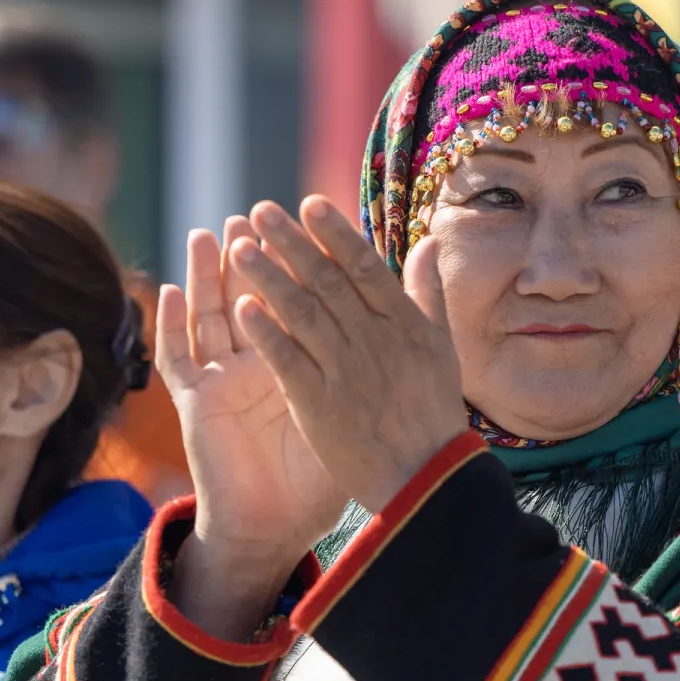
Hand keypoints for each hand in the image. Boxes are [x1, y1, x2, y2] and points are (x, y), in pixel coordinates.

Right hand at [157, 220, 346, 638]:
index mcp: (298, 363)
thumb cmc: (317, 477)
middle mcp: (255, 365)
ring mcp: (222, 381)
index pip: (301, 303)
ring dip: (207, 275)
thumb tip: (412, 334)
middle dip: (257, 257)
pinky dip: (170, 325)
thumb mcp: (353, 416)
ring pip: (210, 316)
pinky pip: (177, 360)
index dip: (305, 265)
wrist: (276, 527)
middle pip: (253, 299)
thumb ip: (376, 366)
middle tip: (256, 214)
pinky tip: (168, 292)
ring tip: (208, 235)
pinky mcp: (197, 404)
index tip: (311, 224)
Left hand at [229, 197, 468, 511]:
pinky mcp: (317, 404)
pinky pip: (287, 359)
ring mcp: (343, 371)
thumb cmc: (433, 411)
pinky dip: (266, 332)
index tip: (309, 204)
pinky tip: (242, 306)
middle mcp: (373, 340)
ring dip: (268, 277)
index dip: (334, 233)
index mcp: (403, 323)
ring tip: (239, 247)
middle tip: (260, 211)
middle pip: (326, 281)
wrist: (424, 477)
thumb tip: (426, 240)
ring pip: (301, 313)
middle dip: (291, 243)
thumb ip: (427, 292)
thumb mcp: (440, 346)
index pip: (364, 267)